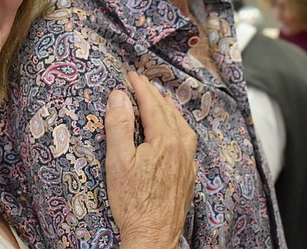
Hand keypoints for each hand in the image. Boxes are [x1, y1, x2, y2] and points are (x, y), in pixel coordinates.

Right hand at [105, 71, 196, 248]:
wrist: (153, 237)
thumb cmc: (133, 202)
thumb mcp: (118, 161)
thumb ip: (119, 125)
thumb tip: (119, 96)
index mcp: (166, 141)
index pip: (152, 105)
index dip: (140, 87)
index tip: (131, 74)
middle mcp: (182, 149)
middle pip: (169, 113)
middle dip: (154, 95)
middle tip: (142, 83)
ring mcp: (187, 164)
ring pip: (183, 127)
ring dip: (170, 111)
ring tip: (162, 102)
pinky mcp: (187, 178)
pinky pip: (187, 143)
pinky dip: (179, 130)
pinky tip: (173, 135)